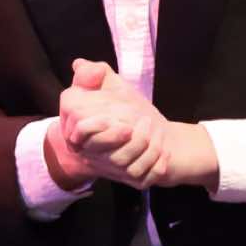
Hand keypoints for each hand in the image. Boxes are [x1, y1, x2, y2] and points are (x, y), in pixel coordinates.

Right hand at [58, 60, 218, 189]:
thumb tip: (80, 65)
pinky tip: (165, 151)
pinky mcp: (133, 180)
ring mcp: (114, 169)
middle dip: (125, 138)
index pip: (81, 131)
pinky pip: (142, 177)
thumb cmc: (126, 107)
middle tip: (145, 121)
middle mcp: (94, 154)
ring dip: (146, 147)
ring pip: (125, 164)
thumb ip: (94, 73)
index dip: (98, 126)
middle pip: (104, 152)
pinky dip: (156, 163)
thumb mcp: (110, 86)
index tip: (118, 116)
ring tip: (157, 131)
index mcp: (82, 132)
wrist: (153, 132)